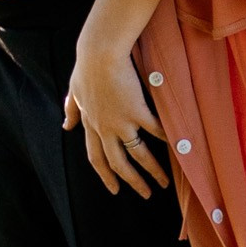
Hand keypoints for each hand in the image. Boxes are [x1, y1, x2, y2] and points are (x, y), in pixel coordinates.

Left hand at [64, 25, 168, 197]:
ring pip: (138, 154)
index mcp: (91, 124)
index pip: (96, 157)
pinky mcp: (136, 110)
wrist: (99, 52)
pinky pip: (155, 130)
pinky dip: (167, 139)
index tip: (114, 189)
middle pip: (118, 163)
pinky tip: (179, 148)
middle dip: (132, 181)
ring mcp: (121, 121)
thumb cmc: (86, 67)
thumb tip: (65, 126)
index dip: (105, 175)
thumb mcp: (74, 91)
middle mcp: (105, 128)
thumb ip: (72, 111)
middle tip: (145, 194)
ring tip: (164, 182)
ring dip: (153, 170)